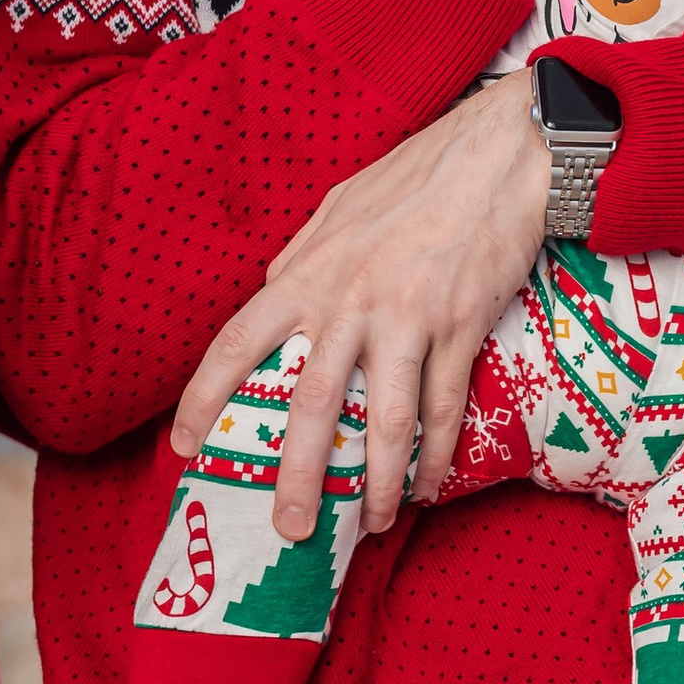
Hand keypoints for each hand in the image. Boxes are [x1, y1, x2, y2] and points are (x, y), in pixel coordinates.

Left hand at [171, 79, 551, 538]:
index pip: (236, 344)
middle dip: (297, 477)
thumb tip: (274, 290)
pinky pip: (443, 409)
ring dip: (380, 484)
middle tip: (288, 528)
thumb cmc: (414, 178)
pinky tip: (430, 485)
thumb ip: (301, 259)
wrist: (498, 155)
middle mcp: (347, 302)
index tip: (185, 446)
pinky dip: (437, 456)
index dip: (204, 400)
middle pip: (311, 407)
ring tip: (377, 523)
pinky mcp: (459, 329)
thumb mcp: (337, 209)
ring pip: (384, 423)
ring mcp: (405, 318)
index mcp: (306, 273)